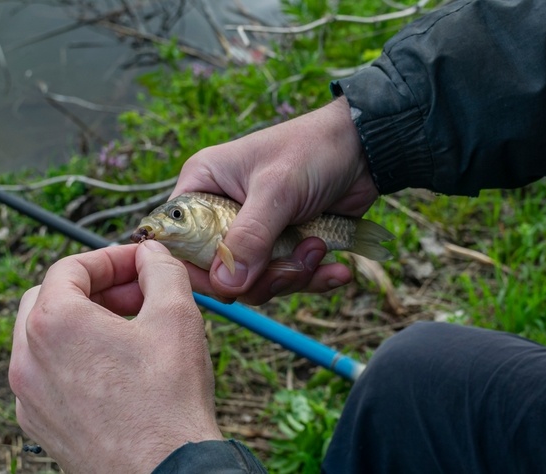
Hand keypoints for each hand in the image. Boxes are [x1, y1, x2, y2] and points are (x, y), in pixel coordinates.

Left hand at [9, 240, 220, 471]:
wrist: (164, 472)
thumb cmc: (169, 400)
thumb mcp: (177, 316)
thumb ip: (162, 270)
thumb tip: (152, 255)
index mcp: (54, 323)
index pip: (71, 268)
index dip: (112, 258)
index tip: (141, 264)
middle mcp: (27, 358)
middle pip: (49, 299)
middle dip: (93, 289)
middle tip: (136, 296)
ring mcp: (27, 396)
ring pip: (43, 339)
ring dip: (83, 325)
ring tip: (129, 334)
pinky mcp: (38, 425)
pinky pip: (47, 377)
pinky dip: (75, 361)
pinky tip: (117, 373)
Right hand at [172, 96, 378, 304]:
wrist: (365, 149)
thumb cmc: (313, 149)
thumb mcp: (278, 190)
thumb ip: (250, 237)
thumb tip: (227, 285)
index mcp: (203, 186)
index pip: (179, 243)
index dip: (201, 271)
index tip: (233, 286)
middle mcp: (222, 212)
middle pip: (222, 272)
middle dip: (263, 276)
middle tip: (298, 259)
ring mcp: (255, 232)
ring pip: (257, 281)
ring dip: (294, 274)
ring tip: (320, 248)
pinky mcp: (285, 245)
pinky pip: (288, 279)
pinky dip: (314, 278)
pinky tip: (338, 270)